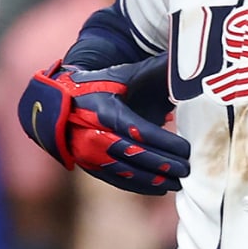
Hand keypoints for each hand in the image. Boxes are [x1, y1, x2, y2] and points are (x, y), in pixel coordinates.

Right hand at [20, 56, 189, 194]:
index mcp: (105, 111)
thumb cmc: (97, 85)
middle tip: (188, 169)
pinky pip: (118, 180)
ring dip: (155, 180)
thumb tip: (184, 61)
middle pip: (136, 156)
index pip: (140, 131)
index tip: (186, 149)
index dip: (165, 143)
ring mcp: (90, 154)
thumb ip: (155, 70)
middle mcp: (95, 136)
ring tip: (178, 182)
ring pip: (128, 173)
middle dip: (164, 164)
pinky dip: (140, 186)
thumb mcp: (122, 75)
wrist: (59, 101)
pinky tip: (159, 188)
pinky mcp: (90, 166)